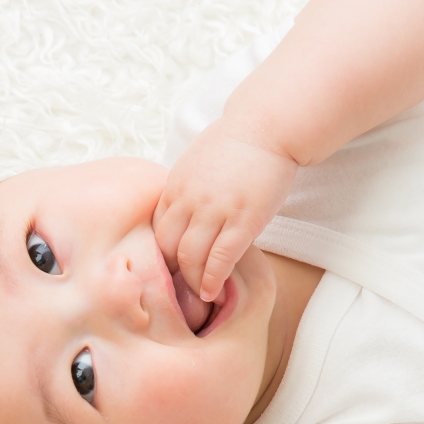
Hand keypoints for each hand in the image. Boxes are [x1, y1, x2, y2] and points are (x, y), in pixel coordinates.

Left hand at [154, 122, 298, 302]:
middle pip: (166, 249)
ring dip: (193, 282)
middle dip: (172, 274)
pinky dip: (213, 280)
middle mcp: (189, 200)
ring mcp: (215, 210)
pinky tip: (213, 293)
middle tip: (183, 290)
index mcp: (174, 187)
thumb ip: (183, 193)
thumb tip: (177, 219)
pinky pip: (220, 258)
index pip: (156, 232)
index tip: (170, 272)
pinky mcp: (243, 219)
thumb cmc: (234, 147)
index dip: (160, 257)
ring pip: (190, 258)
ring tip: (200, 296)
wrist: (267, 127)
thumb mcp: (195, 165)